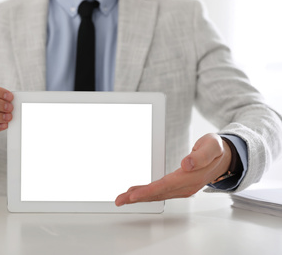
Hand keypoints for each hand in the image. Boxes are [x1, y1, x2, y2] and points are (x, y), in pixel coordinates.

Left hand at [115, 133, 231, 205]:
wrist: (225, 158)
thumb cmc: (216, 150)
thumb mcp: (212, 146)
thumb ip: (201, 155)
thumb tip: (187, 164)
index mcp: (192, 176)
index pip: (165, 186)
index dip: (148, 191)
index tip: (133, 195)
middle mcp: (186, 186)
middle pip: (158, 193)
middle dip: (137, 198)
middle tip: (119, 200)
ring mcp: (183, 188)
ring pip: (158, 194)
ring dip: (140, 197)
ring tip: (123, 198)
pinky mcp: (180, 187)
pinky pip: (161, 192)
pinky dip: (147, 194)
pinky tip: (137, 193)